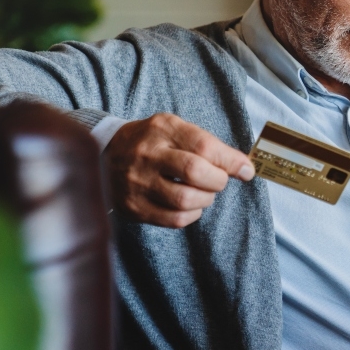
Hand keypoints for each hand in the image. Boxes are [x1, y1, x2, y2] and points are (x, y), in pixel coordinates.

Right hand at [107, 113, 255, 227]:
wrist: (103, 155)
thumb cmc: (151, 142)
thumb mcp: (175, 129)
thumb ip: (208, 144)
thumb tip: (244, 167)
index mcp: (161, 130)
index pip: (203, 146)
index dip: (231, 160)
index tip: (246, 170)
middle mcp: (147, 155)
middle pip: (195, 172)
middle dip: (218, 180)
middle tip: (219, 181)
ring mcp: (138, 183)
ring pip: (185, 199)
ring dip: (206, 199)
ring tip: (204, 192)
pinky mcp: (134, 207)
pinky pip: (173, 219)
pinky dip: (192, 215)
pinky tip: (190, 206)